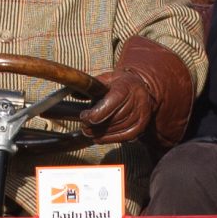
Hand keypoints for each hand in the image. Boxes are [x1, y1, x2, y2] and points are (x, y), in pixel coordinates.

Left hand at [79, 36, 195, 145]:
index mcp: (127, 86)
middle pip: (114, 117)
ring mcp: (142, 113)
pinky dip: (110, 139)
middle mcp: (137, 100)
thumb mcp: (107, 79)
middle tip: (83, 127)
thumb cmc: (120, 83)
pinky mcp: (142, 125)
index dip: (97, 113)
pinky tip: (99, 138)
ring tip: (88, 132)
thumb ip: (92, 85)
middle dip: (96, 125)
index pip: (112, 102)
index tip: (84, 116)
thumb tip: (74, 93)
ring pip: (119, 128)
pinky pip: (125, 136)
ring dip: (101, 133)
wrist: (141, 86)